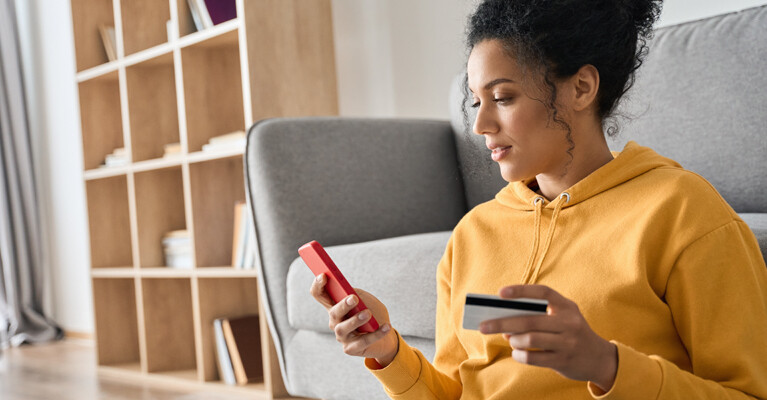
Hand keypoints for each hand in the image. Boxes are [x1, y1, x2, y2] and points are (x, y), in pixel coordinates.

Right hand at [310, 274, 398, 366]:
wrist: (386, 335)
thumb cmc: (374, 314)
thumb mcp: (367, 300)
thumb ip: (358, 295)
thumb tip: (351, 293)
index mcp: (335, 306)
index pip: (319, 294)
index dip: (318, 285)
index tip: (323, 275)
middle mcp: (335, 321)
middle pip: (333, 313)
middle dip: (343, 305)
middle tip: (353, 298)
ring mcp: (341, 336)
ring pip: (343, 328)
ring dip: (356, 320)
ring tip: (368, 314)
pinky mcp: (350, 349)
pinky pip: (362, 341)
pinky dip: (376, 334)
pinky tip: (386, 326)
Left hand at [479, 285, 617, 391]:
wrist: (600, 358)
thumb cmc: (571, 333)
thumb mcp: (562, 318)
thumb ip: (537, 316)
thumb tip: (504, 320)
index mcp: (567, 306)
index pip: (543, 292)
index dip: (521, 291)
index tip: (500, 293)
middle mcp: (569, 322)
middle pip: (530, 320)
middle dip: (502, 322)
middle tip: (483, 326)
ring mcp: (568, 343)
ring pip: (531, 339)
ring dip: (514, 340)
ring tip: (510, 340)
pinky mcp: (564, 361)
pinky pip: (534, 357)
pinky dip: (520, 355)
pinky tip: (517, 353)